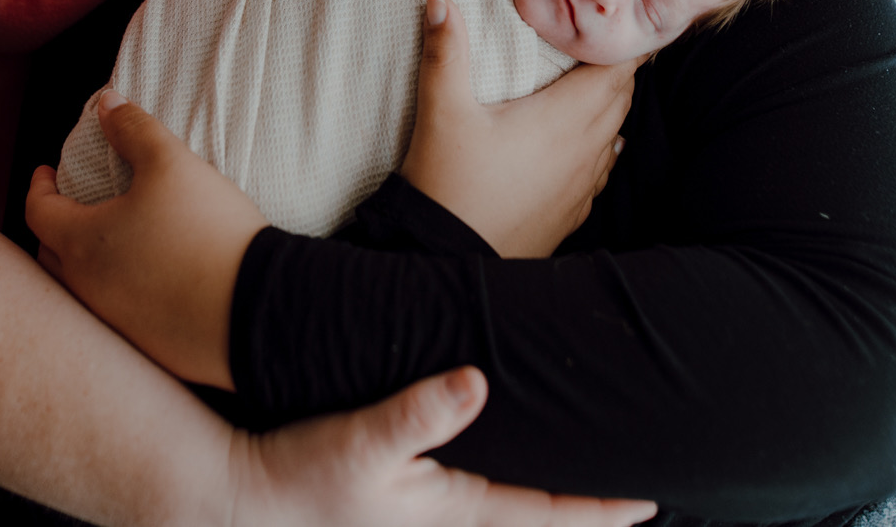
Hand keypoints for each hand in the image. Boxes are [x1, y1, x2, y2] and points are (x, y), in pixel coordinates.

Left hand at [26, 90, 266, 388]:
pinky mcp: (149, 346)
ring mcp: (116, 324)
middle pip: (51, 255)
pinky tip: (148, 274)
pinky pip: (118, 313)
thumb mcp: (171, 163)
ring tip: (110, 237)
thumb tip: (106, 103)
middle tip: (71, 204)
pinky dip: (119, 289)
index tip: (46, 170)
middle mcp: (88, 290)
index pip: (37, 211)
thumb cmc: (204, 230)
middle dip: (54, 225)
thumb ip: (134, 128)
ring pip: (82, 288)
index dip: (38, 185)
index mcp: (81, 244)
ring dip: (85, 260)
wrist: (256, 308)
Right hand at [229, 365, 654, 526]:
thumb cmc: (302, 474)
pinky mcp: (407, 504)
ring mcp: (428, 517)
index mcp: (455, 511)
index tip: (650, 502)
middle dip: (587, 506)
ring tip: (593, 482)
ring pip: (510, 508)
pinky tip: (516, 469)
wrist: (245, 498)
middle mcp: (450, 521)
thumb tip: (476, 382)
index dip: (601, 509)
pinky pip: (479, 498)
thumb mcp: (361, 438)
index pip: (547, 513)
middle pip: (538, 517)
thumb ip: (419, 413)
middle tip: (642, 491)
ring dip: (551, 500)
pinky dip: (512, 489)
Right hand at [399, 0, 636, 256]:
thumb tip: (440, 2)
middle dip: (613, 68)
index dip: (622, 44)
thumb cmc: (449, 182)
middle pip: (620, 98)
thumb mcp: (443, 111)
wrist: (448, 260)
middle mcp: (586, 151)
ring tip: (589, 86)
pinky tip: (581, 145)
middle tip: (598, 42)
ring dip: (606, 107)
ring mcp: (584, 187)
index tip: (615, 22)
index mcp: (566, 119)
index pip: (618, 70)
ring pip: (614, 134)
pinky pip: (601, 170)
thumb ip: (446, 53)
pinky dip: (597, 146)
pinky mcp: (573, 214)